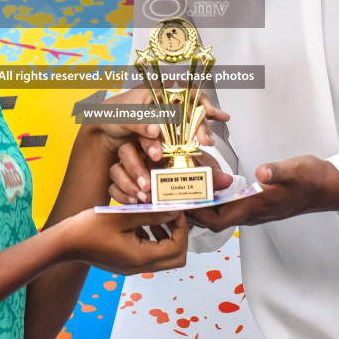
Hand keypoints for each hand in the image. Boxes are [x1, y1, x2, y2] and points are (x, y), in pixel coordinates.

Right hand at [59, 209, 189, 274]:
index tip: (175, 210)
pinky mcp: (126, 263)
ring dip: (166, 237)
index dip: (181, 229)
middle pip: (176, 258)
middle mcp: (139, 267)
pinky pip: (149, 254)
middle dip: (179, 235)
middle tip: (171, 215)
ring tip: (157, 217)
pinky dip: (153, 239)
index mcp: (140, 257)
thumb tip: (173, 211)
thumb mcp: (122, 215)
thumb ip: (150, 214)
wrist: (65, 243)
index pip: (177, 249)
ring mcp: (132, 267)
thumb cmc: (88, 228)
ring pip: (164, 257)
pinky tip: (140, 222)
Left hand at [81, 87, 229, 154]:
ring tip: (209, 142)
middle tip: (207, 139)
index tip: (208, 113)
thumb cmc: (111, 114)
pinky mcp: (166, 132)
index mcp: (158, 90)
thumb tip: (155, 131)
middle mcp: (166, 101)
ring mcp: (167, 117)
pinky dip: (196, 135)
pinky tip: (209, 139)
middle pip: (191, 108)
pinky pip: (184, 133)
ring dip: (202, 130)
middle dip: (202, 123)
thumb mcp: (122, 116)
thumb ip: (139, 122)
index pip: (185, 92)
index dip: (200, 101)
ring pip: (191, 121)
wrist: (103, 131)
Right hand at [110, 143, 231, 204]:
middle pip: (127, 150)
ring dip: (127, 183)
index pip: (148, 135)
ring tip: (142, 197)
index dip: (150, 142)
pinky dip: (121, 195)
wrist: (188, 195)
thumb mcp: (203, 174)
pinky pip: (113, 187)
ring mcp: (129, 170)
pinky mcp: (123, 186)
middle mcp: (142, 155)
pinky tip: (133, 203)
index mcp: (159, 145)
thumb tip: (225, 180)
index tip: (157, 155)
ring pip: (117, 169)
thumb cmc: (191, 179)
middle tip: (147, 185)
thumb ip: (212, 175)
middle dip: (135, 167)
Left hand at [186, 155, 338, 232]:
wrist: (329, 187)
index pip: (218, 220)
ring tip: (183, 189)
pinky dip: (213, 200)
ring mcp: (254, 210)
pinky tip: (207, 186)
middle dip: (191, 211)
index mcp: (256, 206)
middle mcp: (251, 212)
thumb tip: (262, 173)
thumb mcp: (297, 169)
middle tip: (172, 193)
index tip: (178, 201)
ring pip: (220, 214)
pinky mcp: (257, 203)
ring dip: (201, 205)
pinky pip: (229, 207)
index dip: (196, 214)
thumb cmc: (312, 177)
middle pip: (213, 220)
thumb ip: (278, 171)